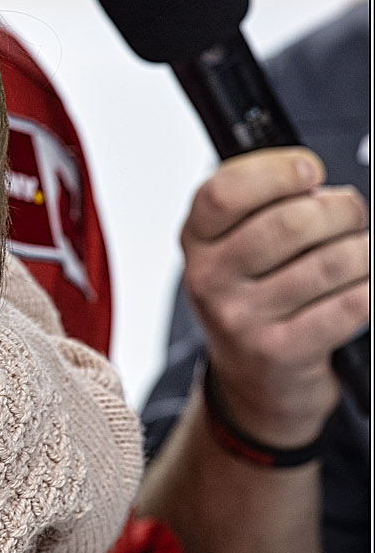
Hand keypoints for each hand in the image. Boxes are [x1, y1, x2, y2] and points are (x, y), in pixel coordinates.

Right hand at [181, 148, 368, 445]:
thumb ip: (260, 205)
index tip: (310, 171)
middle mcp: (210, 279)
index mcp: (196, 239)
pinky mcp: (280, 353)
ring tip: (361, 249)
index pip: (226, 191)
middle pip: (289, 223)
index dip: (277, 171)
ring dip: (362, 248)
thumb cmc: (253, 297)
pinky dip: (368, 288)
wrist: (253, 381)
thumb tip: (315, 185)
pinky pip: (348, 305)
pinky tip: (362, 285)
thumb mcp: (232, 246)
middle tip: (351, 212)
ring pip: (329, 262)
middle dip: (339, 208)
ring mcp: (241, 319)